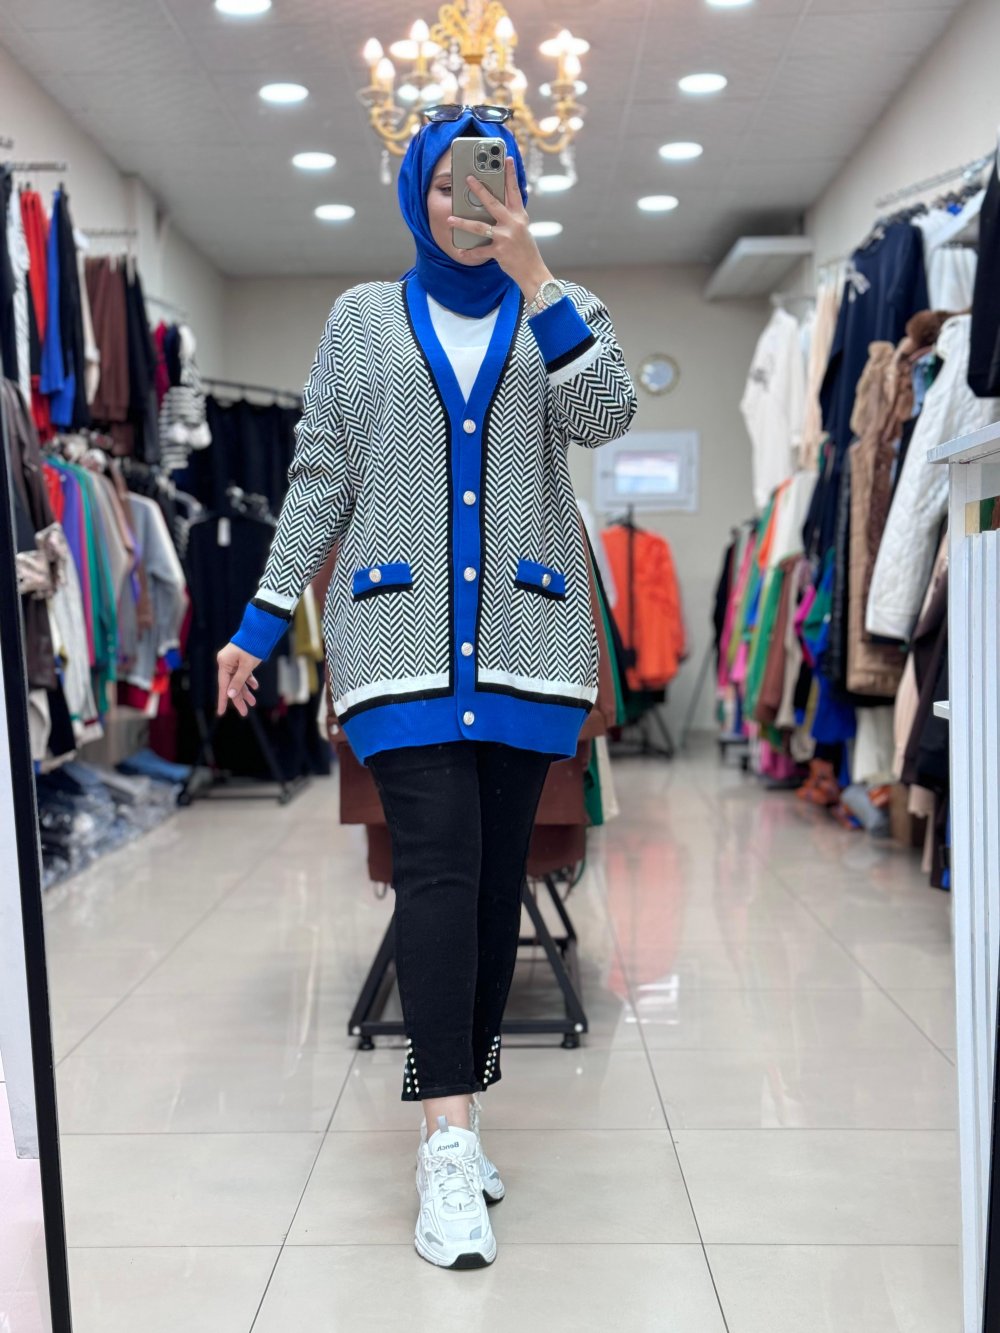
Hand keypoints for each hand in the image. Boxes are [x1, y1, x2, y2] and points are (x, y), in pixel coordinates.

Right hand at [216, 642, 260, 717]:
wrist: (259, 631)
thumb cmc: (252, 647)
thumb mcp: (246, 666)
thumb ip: (239, 681)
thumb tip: (230, 695)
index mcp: (224, 663)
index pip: (223, 686)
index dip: (223, 700)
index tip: (221, 713)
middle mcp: (226, 663)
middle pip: (231, 685)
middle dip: (239, 699)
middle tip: (244, 712)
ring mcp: (233, 662)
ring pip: (238, 680)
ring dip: (246, 691)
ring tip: (253, 703)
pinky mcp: (240, 660)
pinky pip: (243, 674)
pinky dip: (249, 680)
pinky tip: (255, 687)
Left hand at [448, 157, 551, 295]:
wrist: (533, 271)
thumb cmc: (525, 249)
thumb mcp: (522, 228)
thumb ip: (511, 216)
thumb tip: (494, 205)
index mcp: (520, 215)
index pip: (514, 190)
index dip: (511, 174)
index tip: (506, 159)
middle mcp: (513, 223)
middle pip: (493, 202)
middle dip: (479, 189)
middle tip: (468, 178)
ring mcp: (506, 237)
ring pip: (480, 226)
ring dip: (463, 223)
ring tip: (450, 219)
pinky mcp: (500, 251)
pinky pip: (480, 251)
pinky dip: (469, 252)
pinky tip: (460, 252)